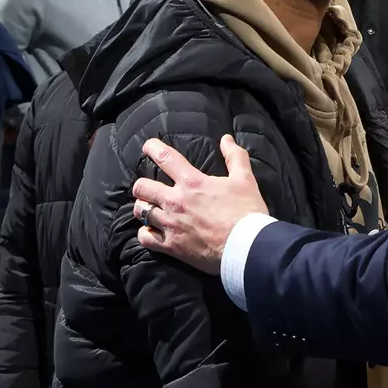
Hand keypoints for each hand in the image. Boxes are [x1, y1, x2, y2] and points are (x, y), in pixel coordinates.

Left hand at [133, 134, 267, 271]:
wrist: (246, 247)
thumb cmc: (247, 212)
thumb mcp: (245, 179)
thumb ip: (235, 156)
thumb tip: (226, 139)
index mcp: (192, 182)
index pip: (165, 158)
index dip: (153, 148)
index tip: (148, 147)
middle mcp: (175, 202)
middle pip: (142, 187)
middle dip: (142, 185)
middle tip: (149, 187)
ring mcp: (171, 225)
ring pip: (141, 211)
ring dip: (144, 208)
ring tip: (150, 208)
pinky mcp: (171, 246)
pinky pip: (145, 238)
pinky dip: (146, 234)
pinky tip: (151, 231)